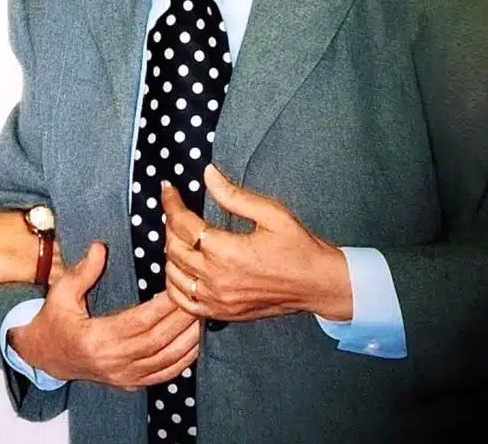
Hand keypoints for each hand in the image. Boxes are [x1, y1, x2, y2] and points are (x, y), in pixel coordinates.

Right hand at [10, 241, 199, 389]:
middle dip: (182, 319)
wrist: (45, 356)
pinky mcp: (129, 383)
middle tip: (199, 297)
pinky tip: (194, 345)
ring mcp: (123, 376)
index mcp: (97, 339)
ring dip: (188, 340)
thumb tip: (100, 248)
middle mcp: (114, 362)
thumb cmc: (55, 320)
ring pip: (165, 361)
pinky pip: (162, 376)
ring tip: (202, 316)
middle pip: (158, 341)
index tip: (178, 288)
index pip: (140, 321)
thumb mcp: (61, 293)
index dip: (163, 306)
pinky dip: (182, 362)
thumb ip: (82, 271)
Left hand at [163, 166, 351, 322]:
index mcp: (227, 251)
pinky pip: (184, 302)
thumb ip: (233, 195)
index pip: (183, 224)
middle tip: (176, 208)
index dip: (171, 203)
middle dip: (170, 223)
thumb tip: (208, 174)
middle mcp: (217, 278)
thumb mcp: (270, 213)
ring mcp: (218, 300)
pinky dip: (175, 284)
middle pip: (174, 248)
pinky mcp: (222, 313)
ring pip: (173, 275)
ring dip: (170, 252)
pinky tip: (179, 268)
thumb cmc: (298, 247)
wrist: (318, 284)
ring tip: (178, 234)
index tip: (168, 189)